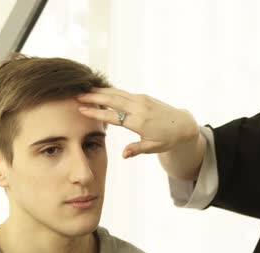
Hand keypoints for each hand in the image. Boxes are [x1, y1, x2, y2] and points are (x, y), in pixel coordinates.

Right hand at [76, 87, 198, 157]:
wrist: (183, 124)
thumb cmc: (168, 139)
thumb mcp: (153, 147)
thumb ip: (136, 149)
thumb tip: (122, 155)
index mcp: (140, 122)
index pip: (113, 117)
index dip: (97, 113)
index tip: (81, 110)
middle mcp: (140, 108)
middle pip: (112, 100)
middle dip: (93, 97)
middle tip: (76, 96)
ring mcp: (142, 100)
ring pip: (117, 93)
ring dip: (100, 91)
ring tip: (84, 91)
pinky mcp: (143, 97)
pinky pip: (123, 92)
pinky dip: (110, 91)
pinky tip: (101, 91)